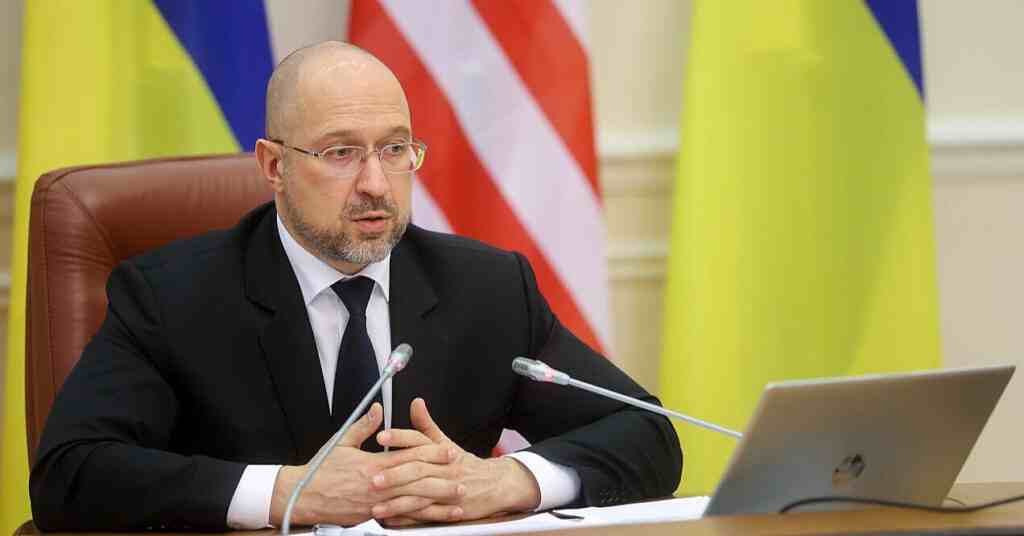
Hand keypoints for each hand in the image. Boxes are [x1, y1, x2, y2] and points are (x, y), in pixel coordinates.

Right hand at [269, 403, 462, 526]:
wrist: (302, 497)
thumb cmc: (320, 471)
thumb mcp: (341, 442)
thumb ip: (364, 426)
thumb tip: (378, 410)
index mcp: (372, 464)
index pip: (409, 456)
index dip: (431, 453)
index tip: (447, 450)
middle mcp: (378, 485)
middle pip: (417, 479)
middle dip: (442, 476)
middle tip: (461, 473)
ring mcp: (376, 503)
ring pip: (414, 501)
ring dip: (438, 499)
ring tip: (457, 497)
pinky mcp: (372, 516)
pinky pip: (401, 516)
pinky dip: (420, 517)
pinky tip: (434, 516)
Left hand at [371, 398, 540, 526]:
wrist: (496, 484)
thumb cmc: (465, 464)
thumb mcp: (446, 442)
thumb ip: (426, 425)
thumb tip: (416, 403)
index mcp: (440, 451)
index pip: (419, 440)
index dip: (400, 437)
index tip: (381, 436)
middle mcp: (444, 469)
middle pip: (419, 469)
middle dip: (395, 475)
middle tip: (374, 478)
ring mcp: (447, 491)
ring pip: (421, 496)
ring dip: (398, 502)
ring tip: (377, 505)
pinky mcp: (449, 510)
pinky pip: (426, 516)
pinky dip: (408, 519)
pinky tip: (391, 520)